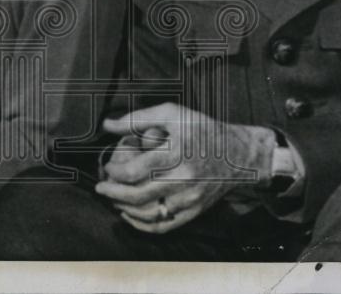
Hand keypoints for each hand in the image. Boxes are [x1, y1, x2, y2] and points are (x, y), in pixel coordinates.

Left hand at [95, 103, 278, 233]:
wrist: (239, 155)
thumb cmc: (203, 131)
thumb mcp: (173, 114)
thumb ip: (138, 118)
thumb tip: (109, 125)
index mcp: (177, 152)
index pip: (135, 170)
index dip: (115, 172)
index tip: (108, 168)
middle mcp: (184, 178)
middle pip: (138, 195)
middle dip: (113, 193)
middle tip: (102, 187)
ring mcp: (190, 198)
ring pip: (148, 213)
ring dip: (124, 209)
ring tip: (114, 200)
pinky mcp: (194, 211)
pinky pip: (163, 225)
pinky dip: (142, 224)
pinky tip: (131, 215)